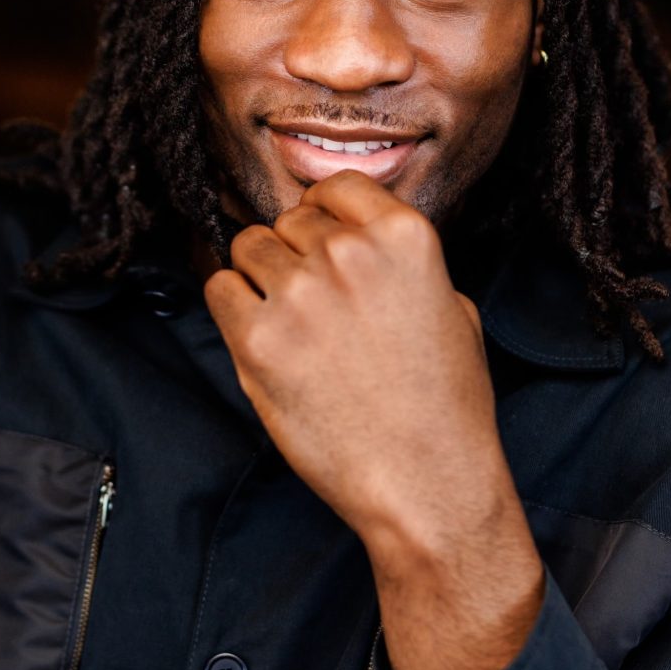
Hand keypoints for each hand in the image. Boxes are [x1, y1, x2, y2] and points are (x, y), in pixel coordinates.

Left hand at [205, 170, 506, 551]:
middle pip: (288, 221)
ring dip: (260, 278)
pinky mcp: (258, 340)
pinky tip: (264, 341)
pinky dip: (233, 309)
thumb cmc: (444, 407)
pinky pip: (219, 290)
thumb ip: (399, 264)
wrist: (425, 482)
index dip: (324, 214)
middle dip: (295, 256)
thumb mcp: (451, 309)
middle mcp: (349, 254)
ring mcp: (299, 294)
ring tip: (290, 326)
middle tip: (313, 306)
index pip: (336, 187)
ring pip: (247, 247)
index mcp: (404, 237)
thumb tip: (357, 241)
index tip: (321, 240)